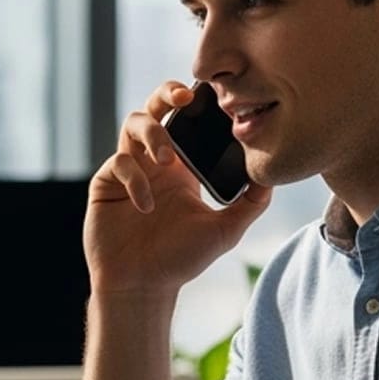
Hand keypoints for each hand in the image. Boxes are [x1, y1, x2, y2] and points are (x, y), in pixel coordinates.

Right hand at [84, 80, 271, 295]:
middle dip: (167, 93)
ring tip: (166, 160)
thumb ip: (251, 203)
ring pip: (133, 124)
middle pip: (156, 107)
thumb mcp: (225, 230)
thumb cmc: (180, 259)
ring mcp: (128, 169)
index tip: (214, 96)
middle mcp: (153, 160)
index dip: (196, 102)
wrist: (143, 286)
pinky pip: (118, 163)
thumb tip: (272, 174)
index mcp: (182, 165)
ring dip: (152, 134)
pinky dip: (134, 180)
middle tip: (185, 98)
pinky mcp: (106, 183)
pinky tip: (146, 207)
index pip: (187, 119)